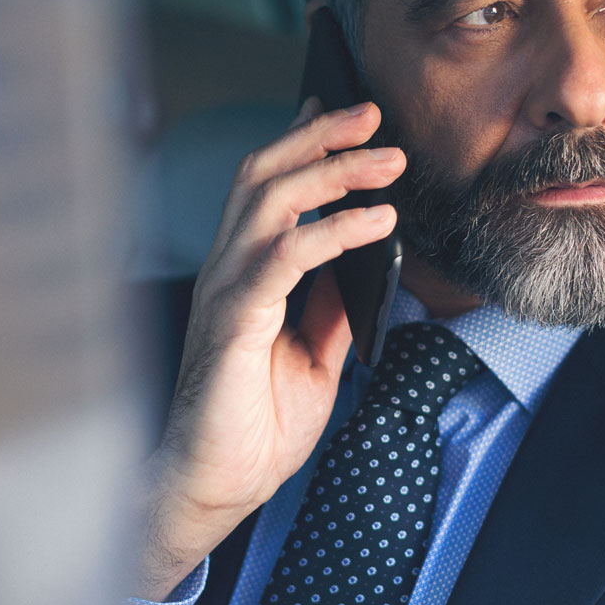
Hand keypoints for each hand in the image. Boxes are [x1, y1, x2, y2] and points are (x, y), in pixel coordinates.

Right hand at [138, 98, 404, 600]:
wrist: (216, 487)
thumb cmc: (253, 430)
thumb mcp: (314, 359)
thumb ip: (331, 309)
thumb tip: (366, 266)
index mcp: (241, 277)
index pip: (265, 190)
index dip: (302, 143)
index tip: (348, 117)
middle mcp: (226, 271)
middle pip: (264, 175)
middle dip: (320, 136)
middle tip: (374, 116)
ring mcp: (225, 291)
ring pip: (272, 199)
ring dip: (335, 171)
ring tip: (388, 162)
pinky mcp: (234, 320)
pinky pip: (287, 257)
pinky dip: (337, 230)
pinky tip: (377, 222)